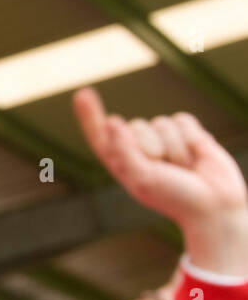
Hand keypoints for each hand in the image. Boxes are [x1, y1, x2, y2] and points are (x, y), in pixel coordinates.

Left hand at [75, 87, 247, 276]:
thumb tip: (113, 121)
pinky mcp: (186, 132)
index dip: (90, 114)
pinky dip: (190, 139)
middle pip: (136, 127)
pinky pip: (183, 120)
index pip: (99, 134)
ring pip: (161, 123)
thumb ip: (124, 150)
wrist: (215, 206)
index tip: (84, 94)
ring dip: (175, 148)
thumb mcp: (142, 178)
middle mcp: (138, 146)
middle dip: (152, 148)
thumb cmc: (174, 197)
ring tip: (183, 168)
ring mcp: (162, 138)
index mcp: (120, 160)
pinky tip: (197, 157)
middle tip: (166, 172)